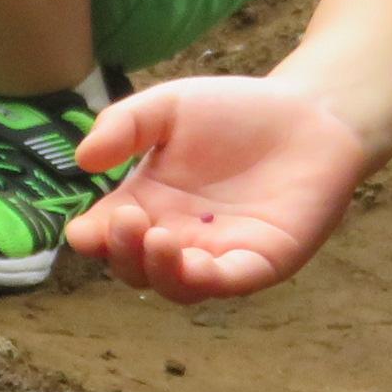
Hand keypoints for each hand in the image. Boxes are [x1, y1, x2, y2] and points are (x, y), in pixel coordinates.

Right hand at [63, 77, 374, 298]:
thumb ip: (124, 125)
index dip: (92, 239)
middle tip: (126, 220)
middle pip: (135, 268)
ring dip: (160, 271)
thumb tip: (82, 159)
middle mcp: (177, 236)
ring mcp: (218, 254)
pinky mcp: (260, 262)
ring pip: (177, 285)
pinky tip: (194, 260)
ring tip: (158, 236)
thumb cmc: (236, 111)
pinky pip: (228, 283)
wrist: (309, 113)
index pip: (107, 234)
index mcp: (148, 203)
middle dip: (123, 253)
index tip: (84, 231)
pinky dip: (207, 279)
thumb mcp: (168, 106)